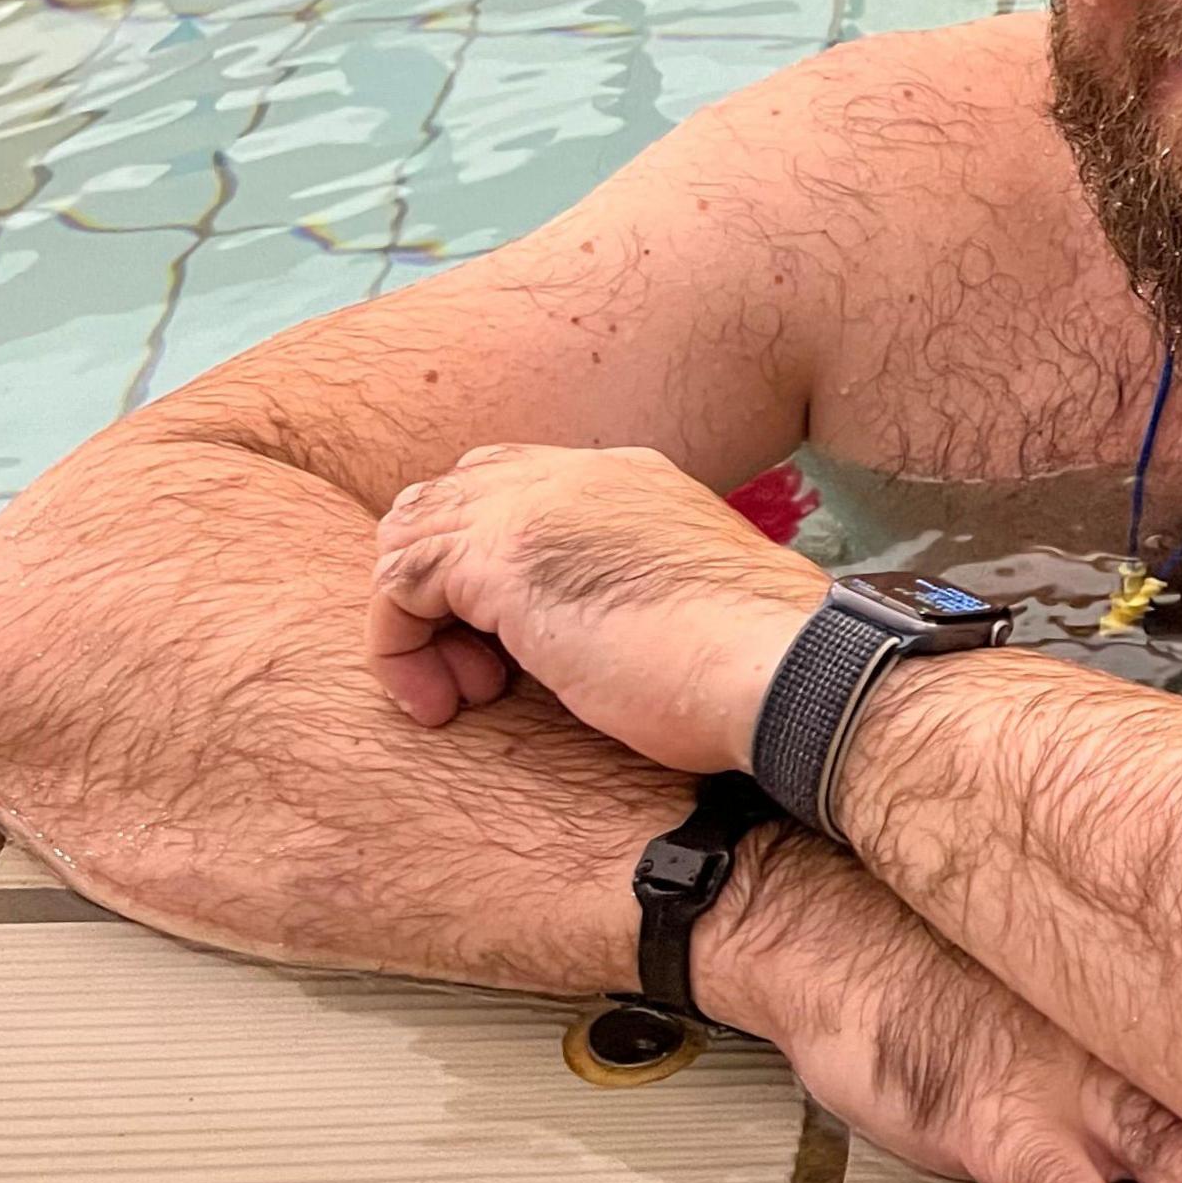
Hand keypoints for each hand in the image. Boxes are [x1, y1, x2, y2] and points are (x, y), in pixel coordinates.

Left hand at [365, 443, 821, 771]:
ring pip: (411, 537)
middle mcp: (576, 476)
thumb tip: (590, 638)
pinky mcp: (500, 559)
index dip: (489, 570)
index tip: (518, 657)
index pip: (513, 489)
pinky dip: (398, 651)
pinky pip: (396, 585)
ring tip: (464, 697)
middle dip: (444, 591)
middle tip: (486, 678)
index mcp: (629, 482)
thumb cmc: (754, 668)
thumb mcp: (684, 607)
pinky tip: (442, 705)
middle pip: (450, 499)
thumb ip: (624, 592)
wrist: (785, 668)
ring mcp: (534, 508)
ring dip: (418, 625)